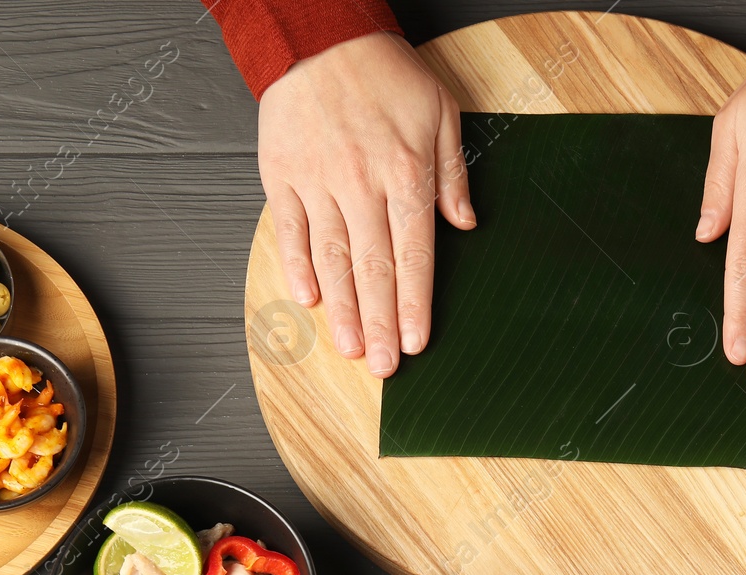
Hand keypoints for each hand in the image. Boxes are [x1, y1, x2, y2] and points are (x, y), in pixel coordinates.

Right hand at [258, 33, 472, 377]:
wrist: (318, 35)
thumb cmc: (383, 71)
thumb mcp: (440, 110)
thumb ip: (452, 172)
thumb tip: (463, 223)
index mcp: (404, 172)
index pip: (414, 253)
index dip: (416, 303)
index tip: (418, 341)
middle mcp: (360, 183)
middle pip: (373, 268)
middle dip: (382, 323)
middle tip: (385, 367)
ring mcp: (317, 182)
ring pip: (332, 258)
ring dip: (342, 310)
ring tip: (352, 349)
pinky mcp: (282, 175)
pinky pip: (291, 230)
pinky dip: (298, 266)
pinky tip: (307, 301)